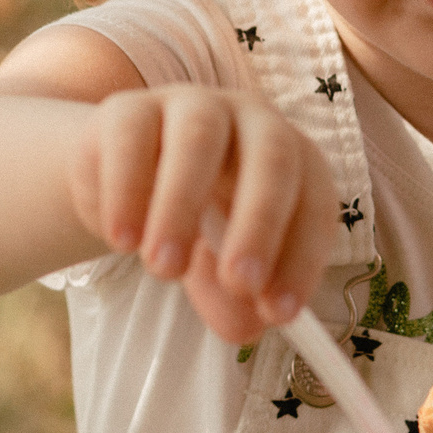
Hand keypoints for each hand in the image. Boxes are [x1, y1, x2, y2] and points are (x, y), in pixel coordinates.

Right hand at [65, 85, 334, 341]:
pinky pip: (131, 140)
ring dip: (183, 208)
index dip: (303, 257)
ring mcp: (190, 106)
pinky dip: (126, 192)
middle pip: (273, 157)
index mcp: (292, 159)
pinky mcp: (128, 110)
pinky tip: (121, 240)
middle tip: (239, 285)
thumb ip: (236, 299)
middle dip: (261, 223)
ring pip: (199, 139)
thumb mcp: (218, 267)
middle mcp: (251, 121)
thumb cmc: (192, 220)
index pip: (315, 201)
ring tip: (163, 270)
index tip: (280, 313)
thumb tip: (248, 325)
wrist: (116, 179)